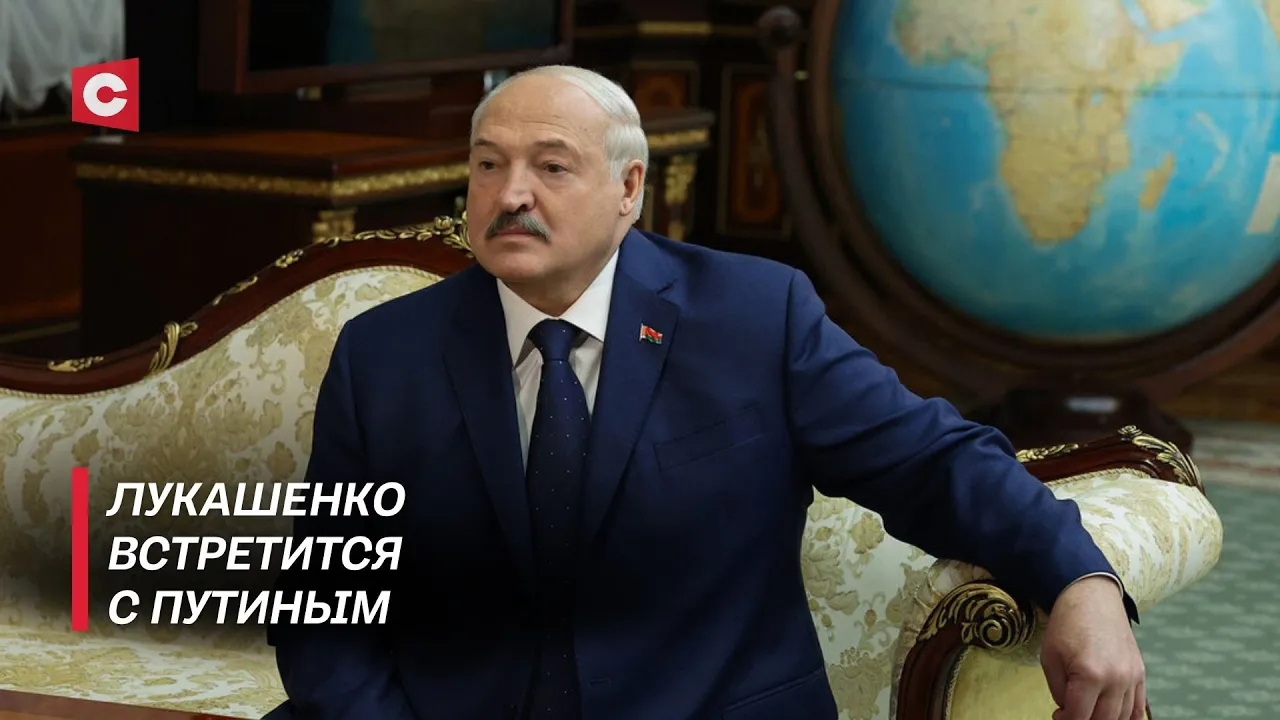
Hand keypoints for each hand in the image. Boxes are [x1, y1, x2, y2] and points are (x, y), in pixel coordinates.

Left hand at [1041, 576, 1145, 719]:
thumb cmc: (1067, 625)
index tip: (1058, 716)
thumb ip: (1059, 691)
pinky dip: (1127, 717)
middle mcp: (1116, 678)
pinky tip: (1112, 716)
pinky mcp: (1140, 673)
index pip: (1079, 716)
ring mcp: (1132, 676)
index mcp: (1090, 674)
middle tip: (1071, 712)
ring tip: (1088, 710)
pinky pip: (1139, 707)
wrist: (1092, 597)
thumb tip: (1068, 712)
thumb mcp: (1050, 658)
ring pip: (1122, 717)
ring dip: (1103, 719)